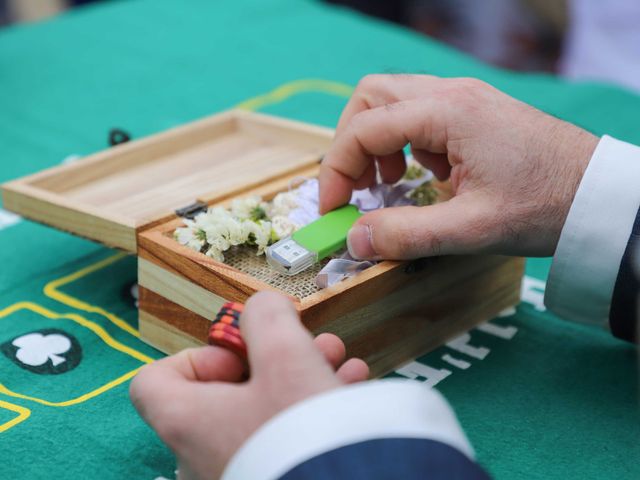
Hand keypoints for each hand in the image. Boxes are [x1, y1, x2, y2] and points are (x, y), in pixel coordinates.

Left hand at [130, 291, 368, 479]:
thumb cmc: (304, 430)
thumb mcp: (287, 354)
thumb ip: (266, 317)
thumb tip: (263, 309)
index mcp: (186, 422)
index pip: (154, 382)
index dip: (199, 355)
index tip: (243, 354)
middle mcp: (200, 457)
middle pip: (223, 393)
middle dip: (273, 358)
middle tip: (312, 345)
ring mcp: (236, 475)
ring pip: (260, 414)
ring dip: (299, 379)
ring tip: (340, 364)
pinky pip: (280, 442)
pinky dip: (308, 414)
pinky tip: (348, 391)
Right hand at [320, 74, 598, 258]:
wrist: (600, 195)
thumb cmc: (544, 206)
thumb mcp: (470, 230)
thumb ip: (406, 235)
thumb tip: (354, 240)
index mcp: (448, 113)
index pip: (364, 129)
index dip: (337, 170)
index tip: (333, 208)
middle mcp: (452, 94)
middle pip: (372, 97)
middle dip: (352, 143)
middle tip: (358, 187)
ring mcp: (465, 99)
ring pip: (394, 101)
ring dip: (378, 141)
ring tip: (392, 181)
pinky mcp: (475, 112)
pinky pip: (420, 114)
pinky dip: (406, 142)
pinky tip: (427, 175)